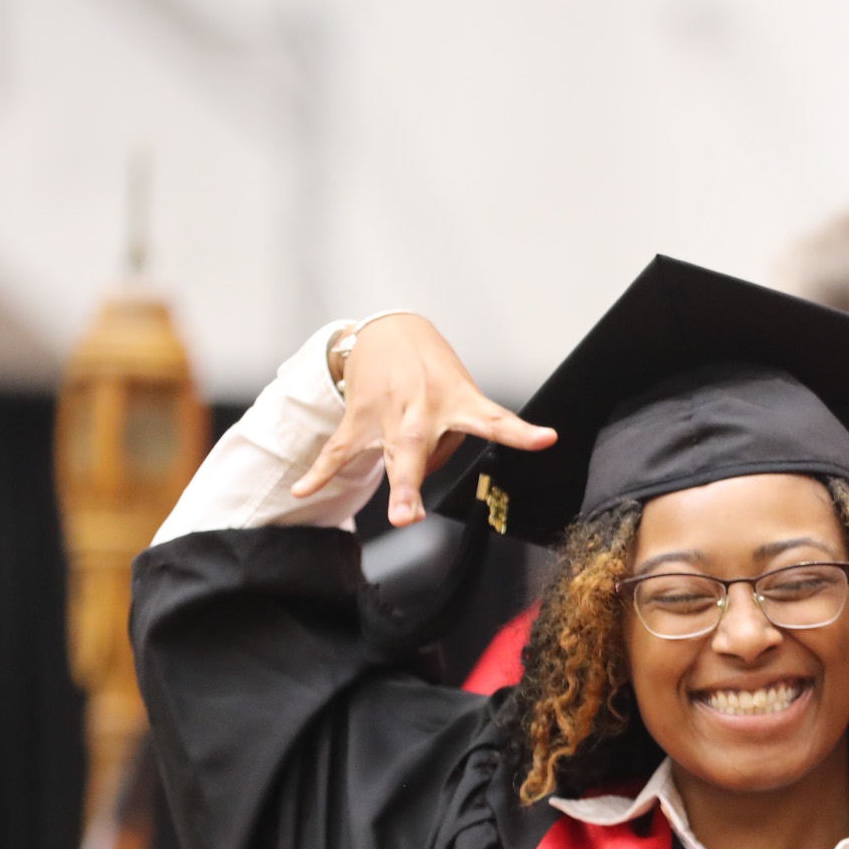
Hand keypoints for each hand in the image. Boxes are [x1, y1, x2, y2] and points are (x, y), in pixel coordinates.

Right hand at [292, 313, 555, 525]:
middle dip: (416, 482)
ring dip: (395, 486)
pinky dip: (320, 472)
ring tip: (400, 518)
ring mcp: (388, 414)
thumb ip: (449, 439)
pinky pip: (339, 450)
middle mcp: (421, 408)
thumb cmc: (431, 368)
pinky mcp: (359, 417)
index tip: (545, 438)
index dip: (521, 432)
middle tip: (415, 516)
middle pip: (419, 447)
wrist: (388, 331)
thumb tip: (422, 476)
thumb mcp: (457, 392)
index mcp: (455, 399)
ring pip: (388, 452)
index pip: (494, 419)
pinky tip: (303, 491)